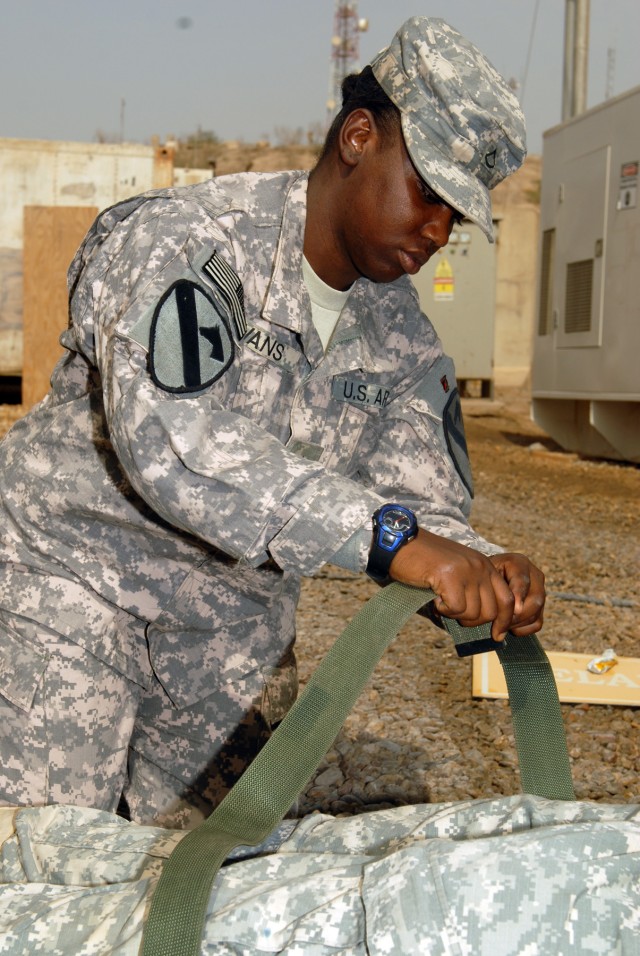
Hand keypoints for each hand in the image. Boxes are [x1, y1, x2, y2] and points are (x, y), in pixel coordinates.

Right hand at [388, 530, 543, 641]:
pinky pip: (456, 609)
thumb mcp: (458, 571)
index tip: (497, 635)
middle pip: (492, 611)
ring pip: (473, 613)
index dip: (505, 621)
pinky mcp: (450, 577)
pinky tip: (435, 598)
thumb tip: (483, 622)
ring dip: (455, 614)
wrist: (401, 543)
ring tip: (442, 602)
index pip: (507, 599)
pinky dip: (444, 610)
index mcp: (485, 565)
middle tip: (454, 613)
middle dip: (473, 621)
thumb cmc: (425, 561)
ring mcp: (467, 571)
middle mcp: (480, 567)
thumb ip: (473, 589)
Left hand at [488, 552, 544, 636]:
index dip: (519, 595)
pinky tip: (508, 627)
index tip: (514, 609)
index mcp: (519, 563)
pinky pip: (536, 623)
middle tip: (499, 625)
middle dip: (517, 616)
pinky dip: (523, 629)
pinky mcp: (541, 606)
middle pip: (535, 600)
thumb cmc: (484, 575)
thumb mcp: (484, 574)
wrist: (491, 575)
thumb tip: (497, 615)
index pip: (522, 580)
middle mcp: (534, 576)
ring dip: (517, 624)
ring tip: (499, 626)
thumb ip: (491, 589)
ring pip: (536, 613)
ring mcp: (540, 591)